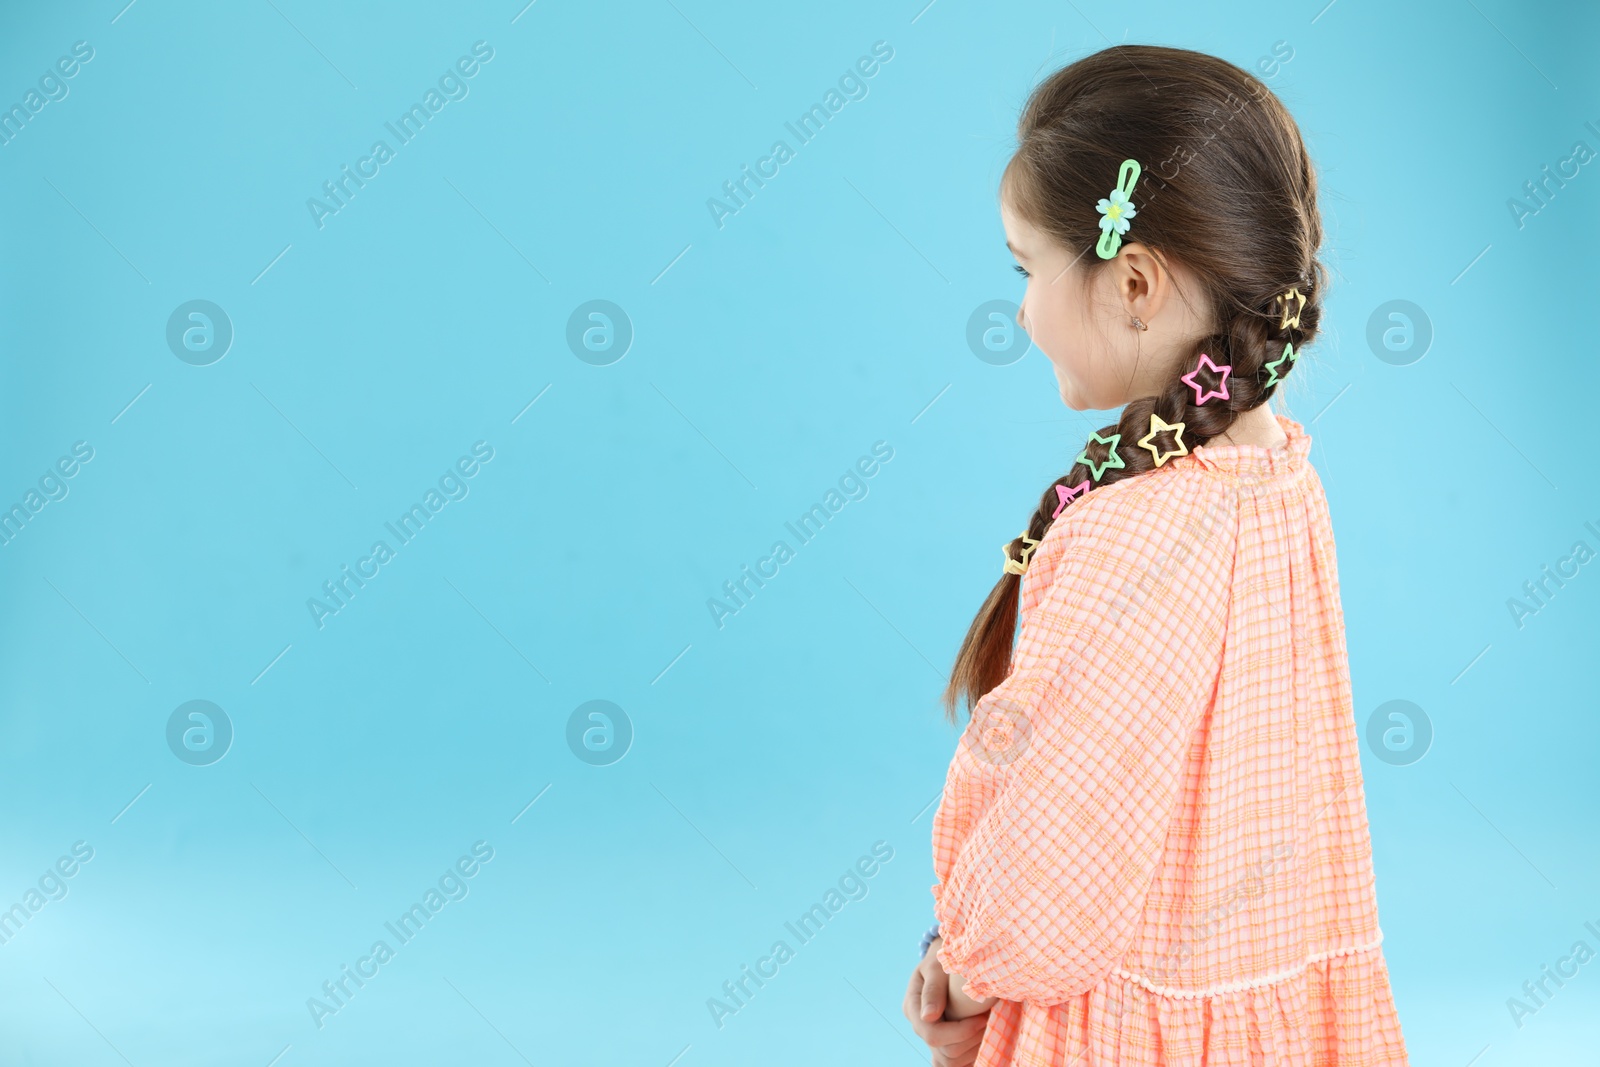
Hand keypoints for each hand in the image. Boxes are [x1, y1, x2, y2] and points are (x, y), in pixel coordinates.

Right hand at [903, 937, 990, 1066]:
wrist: (946, 962)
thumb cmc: (942, 960)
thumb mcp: (936, 966)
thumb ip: (933, 988)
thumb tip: (928, 1015)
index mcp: (913, 1007)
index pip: (932, 1034)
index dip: (960, 1032)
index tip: (982, 1018)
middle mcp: (919, 1026)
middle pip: (944, 1052)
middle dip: (971, 1040)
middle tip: (990, 1021)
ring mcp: (929, 1037)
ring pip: (950, 1062)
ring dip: (973, 1049)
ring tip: (987, 1028)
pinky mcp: (941, 1043)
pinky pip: (952, 1064)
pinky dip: (968, 1059)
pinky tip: (980, 1043)